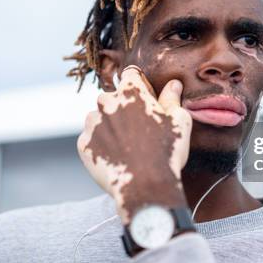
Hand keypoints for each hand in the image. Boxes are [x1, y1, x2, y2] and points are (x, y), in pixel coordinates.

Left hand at [77, 66, 192, 222]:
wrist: (146, 188)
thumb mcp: (179, 121)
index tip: (147, 98)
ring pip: (98, 117)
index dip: (140, 85)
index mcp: (131, 92)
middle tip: (138, 128)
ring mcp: (92, 124)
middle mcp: (106, 103)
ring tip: (126, 145)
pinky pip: (91, 138)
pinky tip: (116, 157)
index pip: (131, 74)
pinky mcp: (84, 144)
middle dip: (122, 107)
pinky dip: (100, 144)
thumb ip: (172, 99)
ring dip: (108, 125)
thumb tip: (173, 84)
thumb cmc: (167, 152)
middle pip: (111, 97)